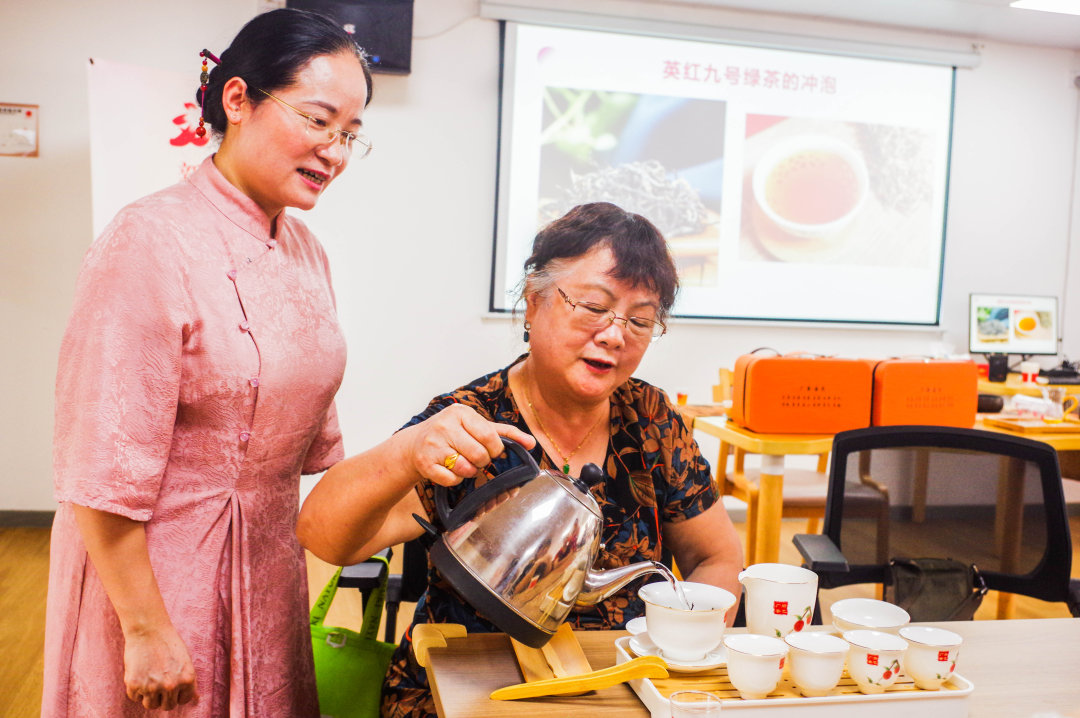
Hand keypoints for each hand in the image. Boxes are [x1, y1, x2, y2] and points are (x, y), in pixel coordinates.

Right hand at [122, 624, 197, 710]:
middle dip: (163, 697)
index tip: (171, 687)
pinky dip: (135, 689)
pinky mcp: (135, 685)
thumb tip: (196, 699)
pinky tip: (139, 674)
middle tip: (158, 683)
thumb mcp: (185, 660)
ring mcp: (152, 687)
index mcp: (187, 679)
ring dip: (149, 696)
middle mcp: (171, 686)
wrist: (148, 630)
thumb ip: (188, 680)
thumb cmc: (168, 642)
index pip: (182, 701)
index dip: (176, 694)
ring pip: (150, 704)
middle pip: (166, 706)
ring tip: (148, 678)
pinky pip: (135, 697)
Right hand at [405, 404, 534, 485]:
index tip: (490, 450)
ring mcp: (433, 444)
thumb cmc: (451, 433)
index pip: (490, 437)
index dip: (495, 449)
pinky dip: (454, 479)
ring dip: (468, 471)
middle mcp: (444, 425)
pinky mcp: (425, 463)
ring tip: (462, 463)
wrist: (415, 444)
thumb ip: (505, 433)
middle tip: (475, 458)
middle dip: (482, 462)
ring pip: (466, 469)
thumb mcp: (476, 426)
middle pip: (479, 455)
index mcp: (460, 412)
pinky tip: (449, 469)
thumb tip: (531, 443)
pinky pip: (451, 479)